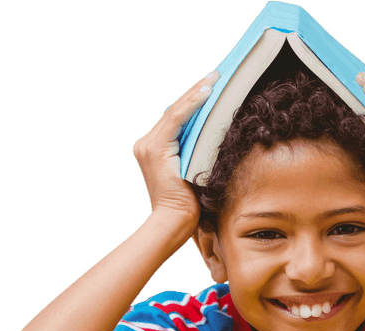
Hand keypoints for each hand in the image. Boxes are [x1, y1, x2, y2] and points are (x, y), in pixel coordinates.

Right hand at [132, 71, 219, 230]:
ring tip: (215, 79)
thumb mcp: (195, 170)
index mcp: (154, 148)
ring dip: (196, 93)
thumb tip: (218, 133)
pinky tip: (206, 93)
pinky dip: (191, 105)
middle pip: (174, 110)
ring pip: (175, 111)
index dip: (194, 99)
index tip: (212, 85)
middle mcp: (146, 143)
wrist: (174, 222)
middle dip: (196, 91)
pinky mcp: (154, 149)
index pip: (176, 117)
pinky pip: (175, 120)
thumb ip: (198, 150)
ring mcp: (148, 145)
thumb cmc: (188, 205)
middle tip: (217, 75)